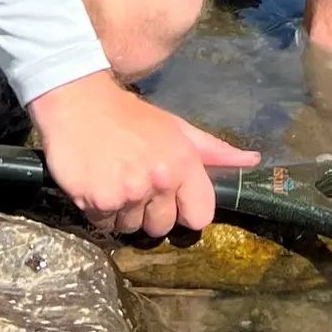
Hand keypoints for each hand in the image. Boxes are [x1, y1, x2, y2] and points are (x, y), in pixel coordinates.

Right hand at [30, 71, 259, 236]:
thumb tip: (252, 161)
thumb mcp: (176, 128)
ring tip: (116, 178)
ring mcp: (128, 193)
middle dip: (150, 211)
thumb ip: (214, 151)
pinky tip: (97, 183)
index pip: (200, 215)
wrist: (80, 103)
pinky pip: (104, 226)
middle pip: (163, 227)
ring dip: (123, 211)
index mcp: (183, 162)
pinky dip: (100, 211)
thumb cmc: (131, 117)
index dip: (185, 209)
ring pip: (131, 228)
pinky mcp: (98, 202)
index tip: (172, 197)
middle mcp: (159, 180)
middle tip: (136, 181)